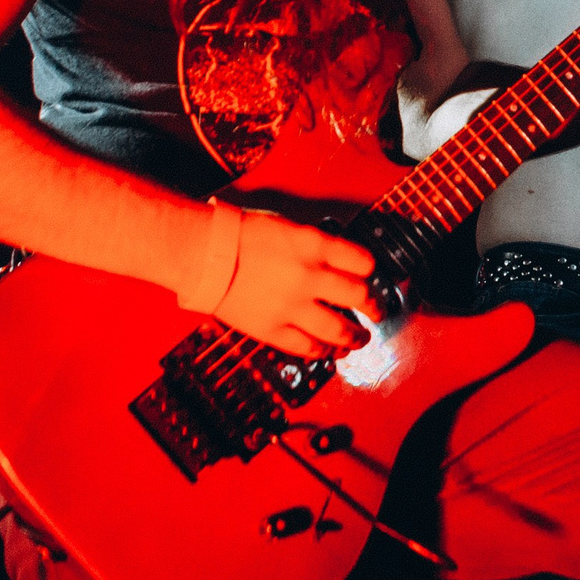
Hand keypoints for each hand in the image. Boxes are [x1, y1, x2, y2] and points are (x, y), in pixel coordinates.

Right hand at [207, 210, 380, 359]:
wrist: (203, 254)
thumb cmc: (239, 235)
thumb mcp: (288, 228)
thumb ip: (315, 246)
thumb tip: (336, 263)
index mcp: (314, 245)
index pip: (362, 262)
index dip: (370, 271)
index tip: (370, 277)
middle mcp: (309, 276)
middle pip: (358, 296)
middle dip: (373, 306)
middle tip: (376, 311)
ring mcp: (292, 307)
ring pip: (339, 329)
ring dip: (356, 336)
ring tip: (361, 339)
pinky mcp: (273, 329)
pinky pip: (308, 347)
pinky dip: (323, 351)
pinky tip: (329, 351)